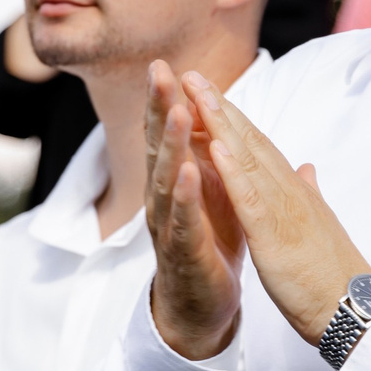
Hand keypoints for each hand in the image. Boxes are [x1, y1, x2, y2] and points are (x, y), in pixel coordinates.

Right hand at [144, 61, 244, 360]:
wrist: (201, 308)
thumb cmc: (207, 244)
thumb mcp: (210, 194)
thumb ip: (208, 158)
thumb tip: (211, 117)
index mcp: (174, 181)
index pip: (168, 134)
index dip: (167, 99)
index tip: (166, 63)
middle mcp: (163, 199)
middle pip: (159, 146)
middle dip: (159, 108)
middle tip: (159, 71)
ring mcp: (169, 227)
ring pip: (166, 180)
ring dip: (172, 145)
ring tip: (177, 113)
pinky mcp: (183, 254)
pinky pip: (182, 223)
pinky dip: (185, 198)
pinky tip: (189, 174)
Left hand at [181, 71, 370, 346]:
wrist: (354, 311)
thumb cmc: (334, 274)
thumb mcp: (318, 226)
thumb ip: (309, 194)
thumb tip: (306, 168)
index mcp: (295, 192)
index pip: (260, 147)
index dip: (233, 118)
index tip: (208, 93)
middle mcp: (291, 192)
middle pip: (252, 141)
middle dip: (221, 107)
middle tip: (194, 74)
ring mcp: (286, 210)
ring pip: (250, 159)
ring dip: (222, 124)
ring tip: (197, 93)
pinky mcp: (277, 236)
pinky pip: (252, 199)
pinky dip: (233, 171)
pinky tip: (215, 146)